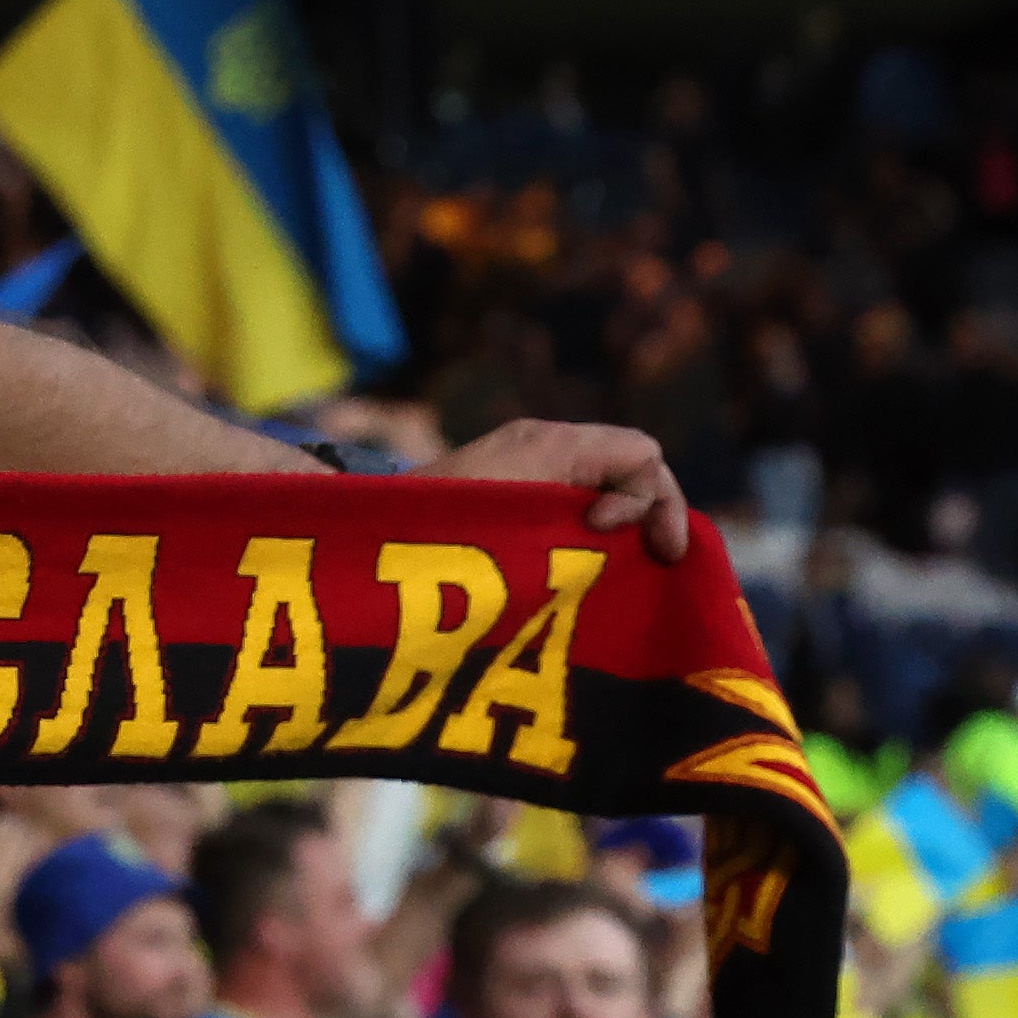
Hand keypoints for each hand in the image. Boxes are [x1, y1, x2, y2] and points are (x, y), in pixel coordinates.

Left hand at [428, 416, 691, 564]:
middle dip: (650, 514)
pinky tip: (587, 574)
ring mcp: (526, 471)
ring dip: (621, 529)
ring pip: (606, 490)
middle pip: (632, 469)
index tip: (610, 535)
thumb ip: (588, 506)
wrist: (360, 545)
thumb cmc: (437, 534)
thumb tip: (634, 520)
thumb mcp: (522, 522)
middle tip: (657, 564)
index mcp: (549, 442)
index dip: (650, 497)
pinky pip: (573, 506)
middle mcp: (542, 448)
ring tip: (620, 574)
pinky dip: (591, 537)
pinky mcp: (509, 501)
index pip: (641, 452)